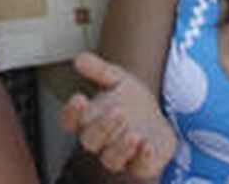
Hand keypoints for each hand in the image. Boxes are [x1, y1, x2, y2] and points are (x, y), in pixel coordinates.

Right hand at [59, 51, 176, 179]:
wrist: (159, 117)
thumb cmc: (130, 100)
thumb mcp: (118, 79)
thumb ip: (99, 70)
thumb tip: (78, 59)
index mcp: (88, 119)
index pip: (69, 121)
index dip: (71, 113)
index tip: (79, 98)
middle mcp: (101, 141)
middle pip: (90, 141)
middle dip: (103, 127)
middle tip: (119, 111)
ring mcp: (120, 156)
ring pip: (111, 161)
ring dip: (121, 148)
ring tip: (134, 133)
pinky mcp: (141, 166)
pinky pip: (139, 169)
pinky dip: (143, 159)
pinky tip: (148, 145)